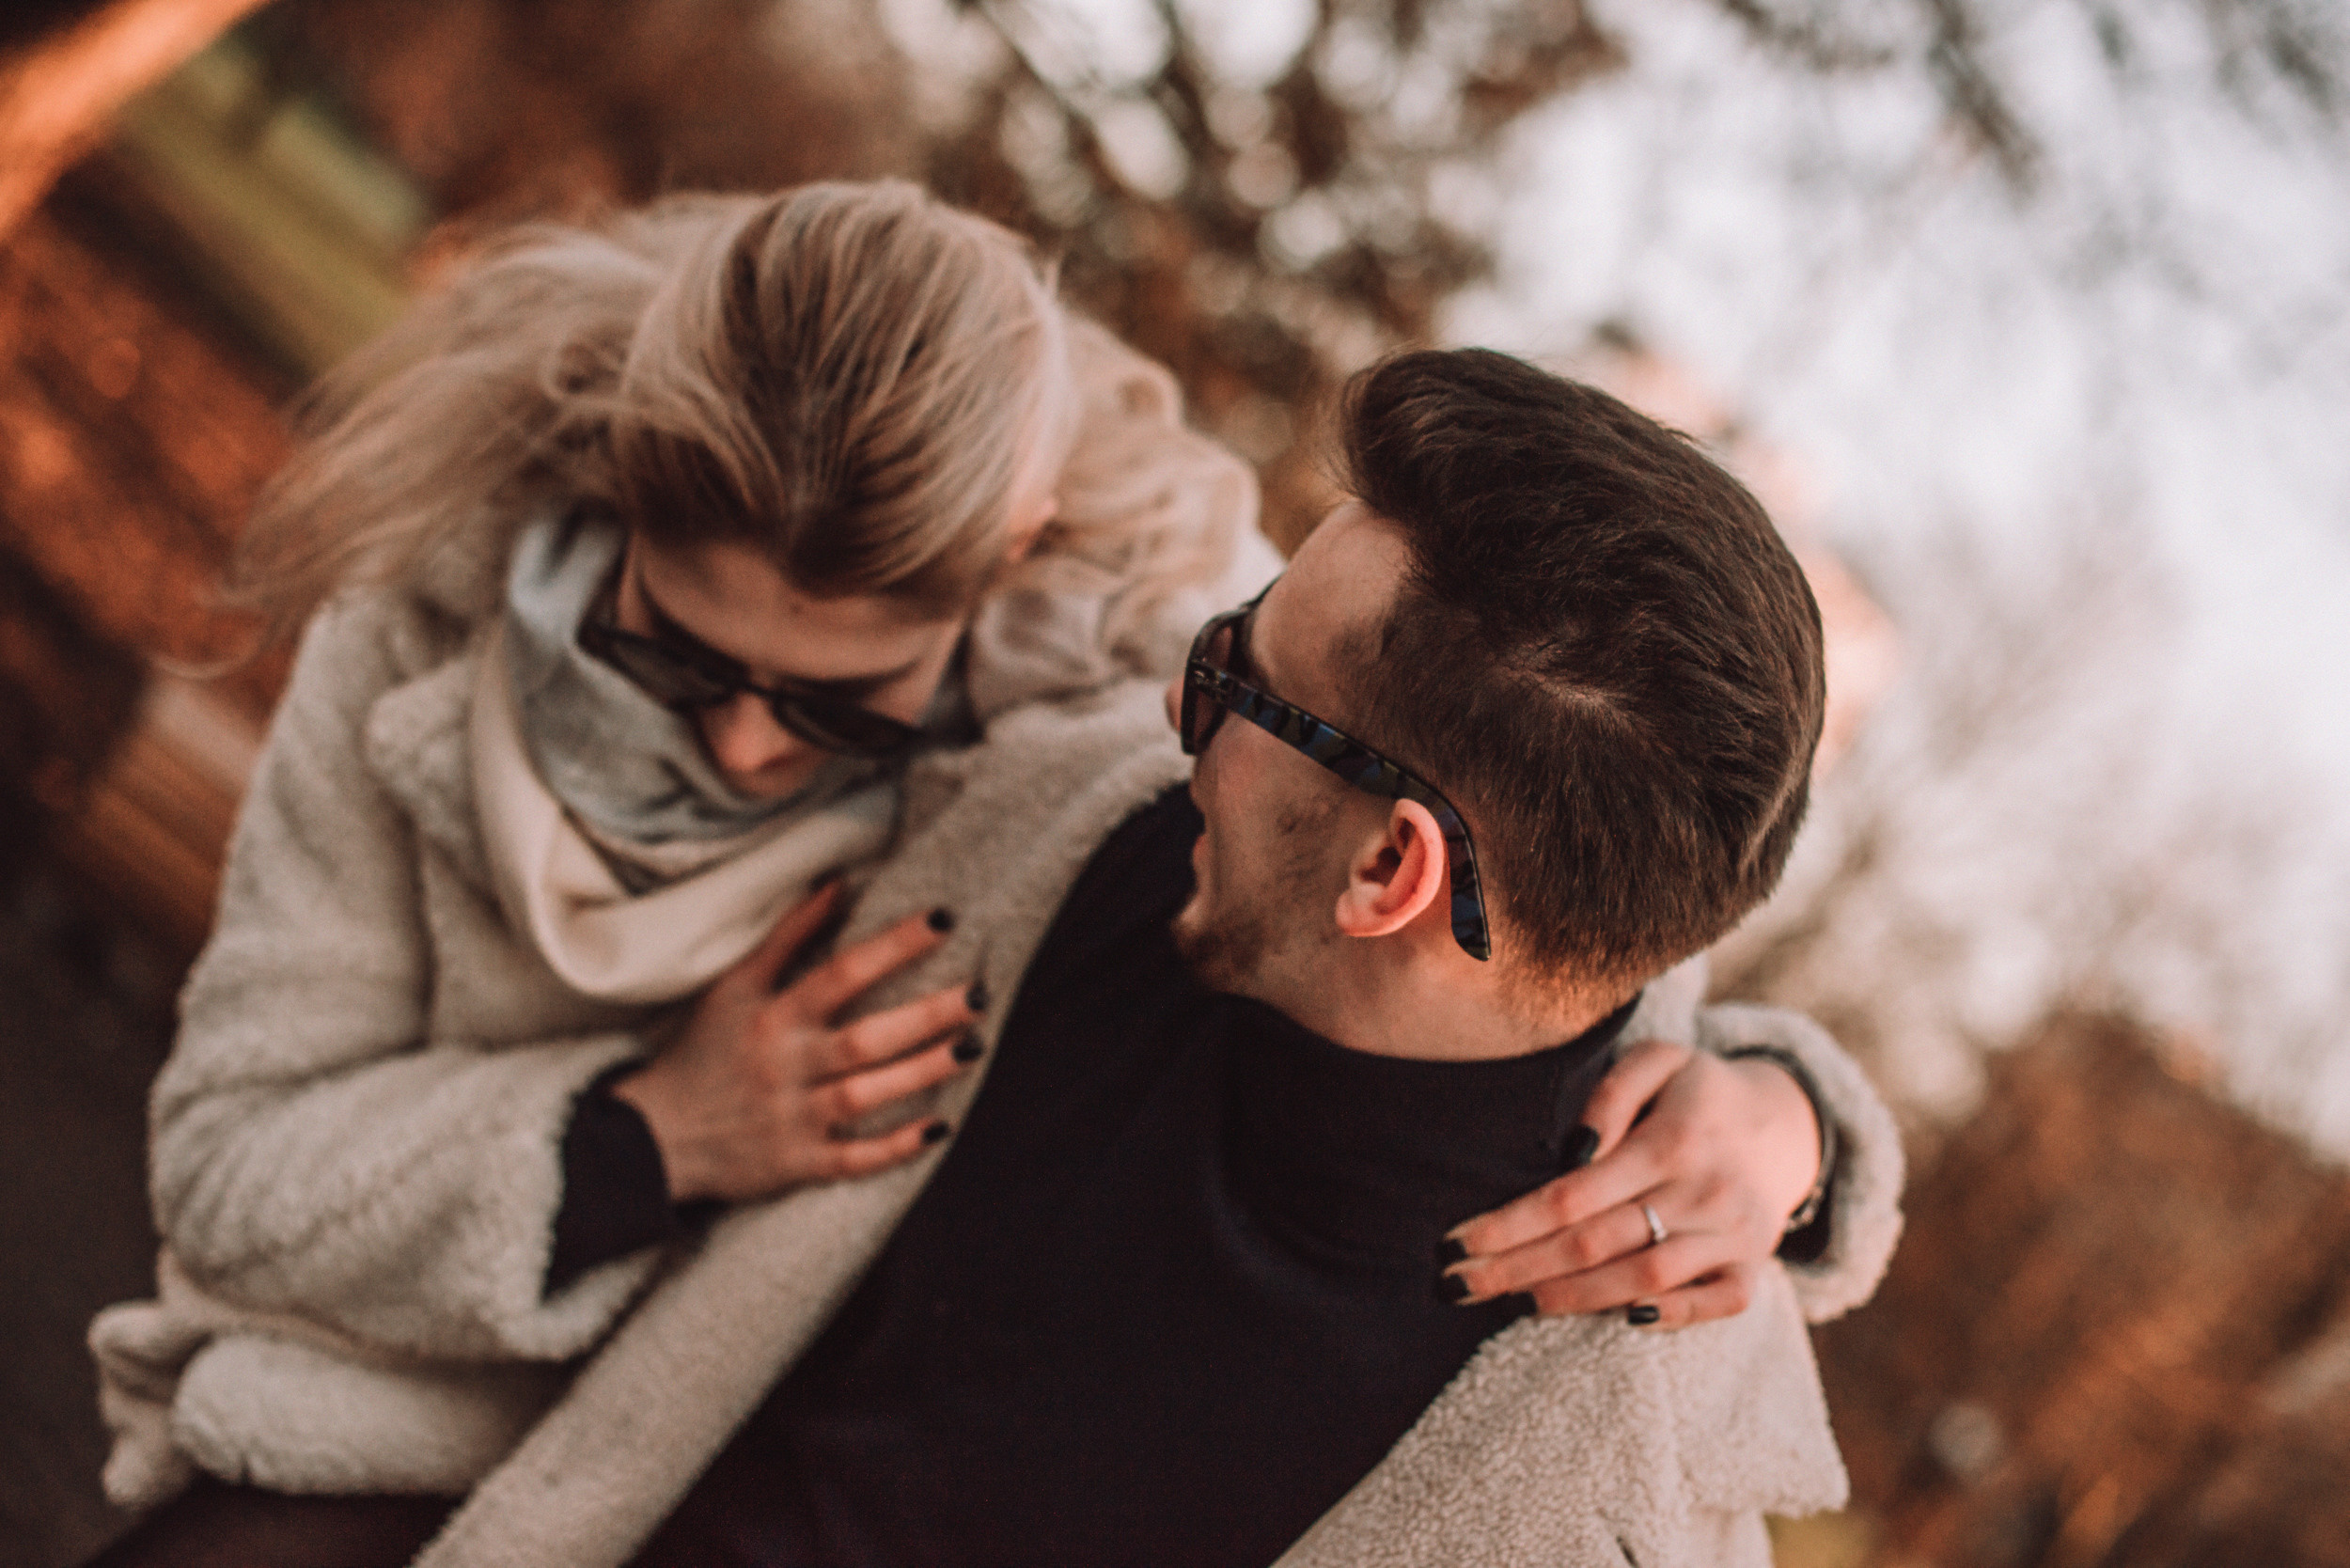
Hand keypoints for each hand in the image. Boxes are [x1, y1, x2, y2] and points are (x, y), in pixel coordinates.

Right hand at [612, 883, 982, 1204]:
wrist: (655, 1136)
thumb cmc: (703, 1051)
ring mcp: (792, 1117)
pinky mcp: (797, 1164)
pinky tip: (940, 1126)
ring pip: (867, 1094)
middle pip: (866, 1038)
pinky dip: (895, 1147)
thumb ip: (786, 937)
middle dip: (926, 1017)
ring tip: (972, 1047)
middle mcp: (786, 1065)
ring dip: (922, 1072)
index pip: (841, 973)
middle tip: (980, 994)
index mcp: (773, 1016)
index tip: (944, 921)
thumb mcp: (734, 987)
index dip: (893, 946)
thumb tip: (837, 884)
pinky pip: (854, 1158)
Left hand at [1438, 1038, 1821, 1328]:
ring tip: (1515, 1301)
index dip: (1509, 1225)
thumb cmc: (1698, 1091)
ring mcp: (1733, 1235)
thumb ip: (1612, 1092)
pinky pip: (1717, 1304)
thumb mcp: (1660, 1059)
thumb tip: (1575, 1148)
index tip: (1455, 1242)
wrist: (1785, 1122)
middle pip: (1594, 1244)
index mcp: (1672, 1141)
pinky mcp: (1753, 1264)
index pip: (1571, 1196)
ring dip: (1574, 1298)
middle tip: (1458, 1285)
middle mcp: (1704, 1192)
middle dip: (1518, 1268)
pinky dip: (1673, 1317)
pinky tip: (1619, 1319)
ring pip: (1643, 1279)